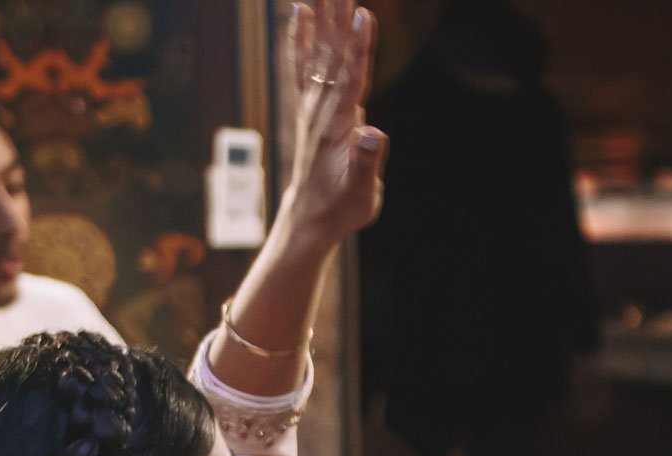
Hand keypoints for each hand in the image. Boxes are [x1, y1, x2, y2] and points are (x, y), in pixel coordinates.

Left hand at [279, 0, 386, 246]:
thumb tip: (372, 133)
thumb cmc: (341, 207)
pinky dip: (300, 36)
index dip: (358, 47)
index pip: (350, 79)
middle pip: (331, 54)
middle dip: (336, 17)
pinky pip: (302, 63)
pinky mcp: (309, 107)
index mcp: (337, 125)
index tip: (362, 14)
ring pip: (318, 50)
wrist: (310, 217)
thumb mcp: (361, 193)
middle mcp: (320, 108)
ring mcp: (311, 105)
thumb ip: (367, 163)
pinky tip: (299, 11)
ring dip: (321, 16)